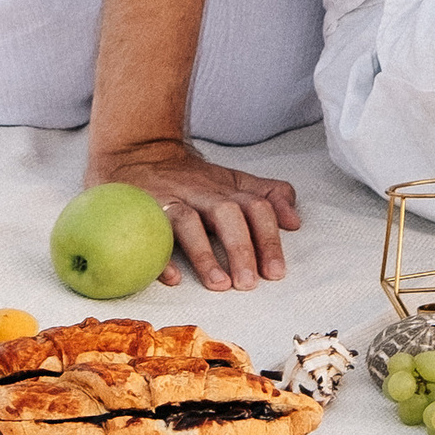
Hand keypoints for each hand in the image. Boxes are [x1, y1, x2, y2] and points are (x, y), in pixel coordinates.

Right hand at [89, 137, 300, 290]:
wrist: (139, 149)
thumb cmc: (192, 177)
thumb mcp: (233, 179)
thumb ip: (266, 195)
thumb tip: (295, 221)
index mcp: (227, 188)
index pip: (256, 206)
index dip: (268, 237)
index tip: (276, 271)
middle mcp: (202, 192)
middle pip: (227, 214)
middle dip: (242, 248)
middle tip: (250, 283)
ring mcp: (171, 199)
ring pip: (189, 221)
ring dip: (205, 254)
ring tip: (219, 284)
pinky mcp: (142, 210)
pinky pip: (151, 232)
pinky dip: (161, 256)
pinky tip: (173, 277)